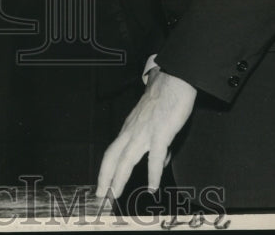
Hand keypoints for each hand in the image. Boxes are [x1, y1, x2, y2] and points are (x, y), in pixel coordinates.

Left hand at [95, 70, 196, 198]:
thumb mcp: (153, 121)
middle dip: (105, 178)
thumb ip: (155, 144)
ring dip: (119, 178)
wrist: (174, 79)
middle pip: (112, 157)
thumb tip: (160, 164)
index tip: (101, 185)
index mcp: (129, 128)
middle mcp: (132, 130)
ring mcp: (145, 131)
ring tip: (115, 194)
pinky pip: (155, 156)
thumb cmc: (164, 96)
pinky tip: (152, 186)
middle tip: (100, 196)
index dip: (105, 170)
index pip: (112, 152)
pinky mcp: (161, 131)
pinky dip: (153, 173)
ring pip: (127, 158)